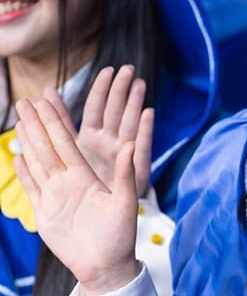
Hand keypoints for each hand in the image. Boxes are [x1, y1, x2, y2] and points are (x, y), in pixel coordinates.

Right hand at [14, 99, 138, 294]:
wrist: (107, 266)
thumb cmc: (121, 236)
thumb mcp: (126, 202)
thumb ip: (125, 173)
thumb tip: (129, 144)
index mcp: (87, 176)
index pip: (68, 142)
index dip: (57, 120)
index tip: (48, 99)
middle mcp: (69, 182)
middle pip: (48, 147)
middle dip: (37, 124)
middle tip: (25, 100)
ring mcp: (55, 196)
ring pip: (37, 162)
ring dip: (27, 142)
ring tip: (18, 121)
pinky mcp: (45, 213)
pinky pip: (32, 188)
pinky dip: (24, 173)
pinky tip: (16, 157)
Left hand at [43, 65, 153, 197]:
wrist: (102, 226)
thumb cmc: (87, 186)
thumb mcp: (70, 150)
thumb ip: (62, 121)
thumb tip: (49, 91)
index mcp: (91, 138)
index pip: (95, 108)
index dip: (100, 89)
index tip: (105, 70)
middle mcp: (108, 143)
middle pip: (115, 111)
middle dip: (120, 89)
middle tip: (128, 69)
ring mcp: (123, 154)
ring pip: (130, 123)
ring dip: (135, 103)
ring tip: (140, 84)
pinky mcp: (139, 169)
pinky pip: (142, 147)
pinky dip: (145, 130)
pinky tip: (148, 113)